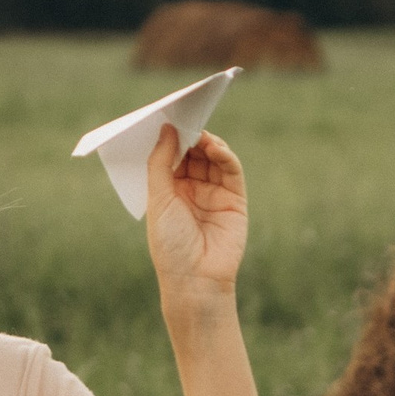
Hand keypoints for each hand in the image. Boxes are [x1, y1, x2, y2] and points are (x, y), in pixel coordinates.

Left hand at [145, 126, 247, 307]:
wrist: (195, 279)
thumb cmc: (170, 244)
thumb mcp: (159, 199)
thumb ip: (161, 163)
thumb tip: (167, 129)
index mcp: (169, 191)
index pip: (172, 156)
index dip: (171, 137)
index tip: (168, 116)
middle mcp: (192, 190)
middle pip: (193, 153)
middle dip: (190, 135)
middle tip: (186, 115)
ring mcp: (214, 193)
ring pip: (213, 158)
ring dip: (207, 142)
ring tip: (200, 133)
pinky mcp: (235, 199)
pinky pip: (231, 170)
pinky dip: (224, 155)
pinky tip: (215, 147)